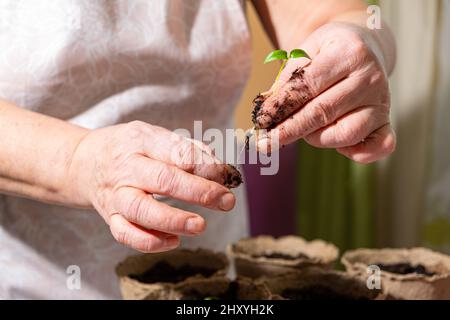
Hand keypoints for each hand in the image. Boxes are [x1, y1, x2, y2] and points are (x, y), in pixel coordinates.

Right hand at [68, 121, 239, 252]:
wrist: (82, 162)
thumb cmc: (127, 148)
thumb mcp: (152, 135)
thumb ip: (184, 148)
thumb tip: (216, 166)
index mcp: (140, 140)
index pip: (177, 153)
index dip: (205, 166)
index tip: (226, 175)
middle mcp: (126, 167)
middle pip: (163, 180)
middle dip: (199, 192)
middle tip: (226, 201)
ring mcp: (116, 194)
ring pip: (142, 211)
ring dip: (174, 220)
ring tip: (200, 225)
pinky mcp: (110, 216)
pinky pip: (126, 234)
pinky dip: (150, 242)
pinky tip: (174, 240)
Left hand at [254, 22, 395, 162]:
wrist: (364, 45)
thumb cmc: (329, 51)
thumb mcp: (306, 51)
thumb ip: (287, 80)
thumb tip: (267, 113)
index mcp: (349, 52)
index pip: (308, 86)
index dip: (281, 106)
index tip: (261, 121)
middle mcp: (370, 77)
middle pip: (323, 112)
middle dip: (289, 130)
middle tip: (265, 143)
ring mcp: (382, 102)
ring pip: (345, 134)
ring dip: (317, 138)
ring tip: (305, 129)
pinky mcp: (387, 121)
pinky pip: (379, 146)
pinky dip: (357, 153)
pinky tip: (338, 146)